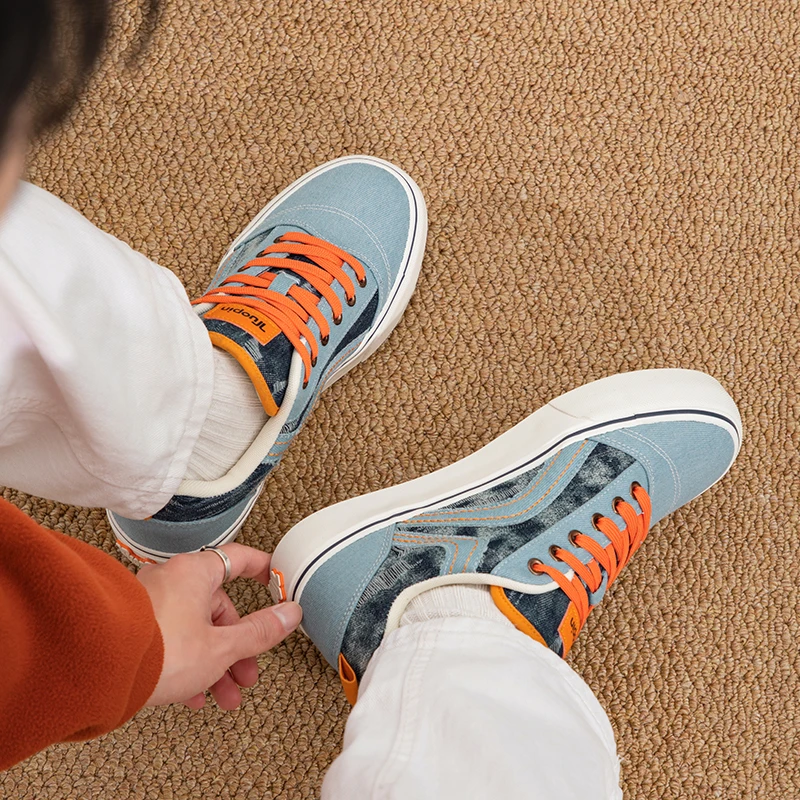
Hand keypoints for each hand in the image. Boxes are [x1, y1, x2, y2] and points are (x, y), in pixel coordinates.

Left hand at [137, 543, 301, 709]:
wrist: (98, 674)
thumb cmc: (159, 651)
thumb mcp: (222, 647)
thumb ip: (259, 632)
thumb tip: (289, 614)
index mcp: (194, 572)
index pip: (239, 559)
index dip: (262, 570)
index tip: (275, 582)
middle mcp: (170, 580)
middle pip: (218, 607)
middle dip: (237, 646)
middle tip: (247, 671)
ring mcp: (149, 604)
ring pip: (195, 630)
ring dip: (215, 664)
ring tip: (223, 696)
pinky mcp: (134, 628)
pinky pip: (171, 641)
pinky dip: (187, 665)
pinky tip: (192, 696)